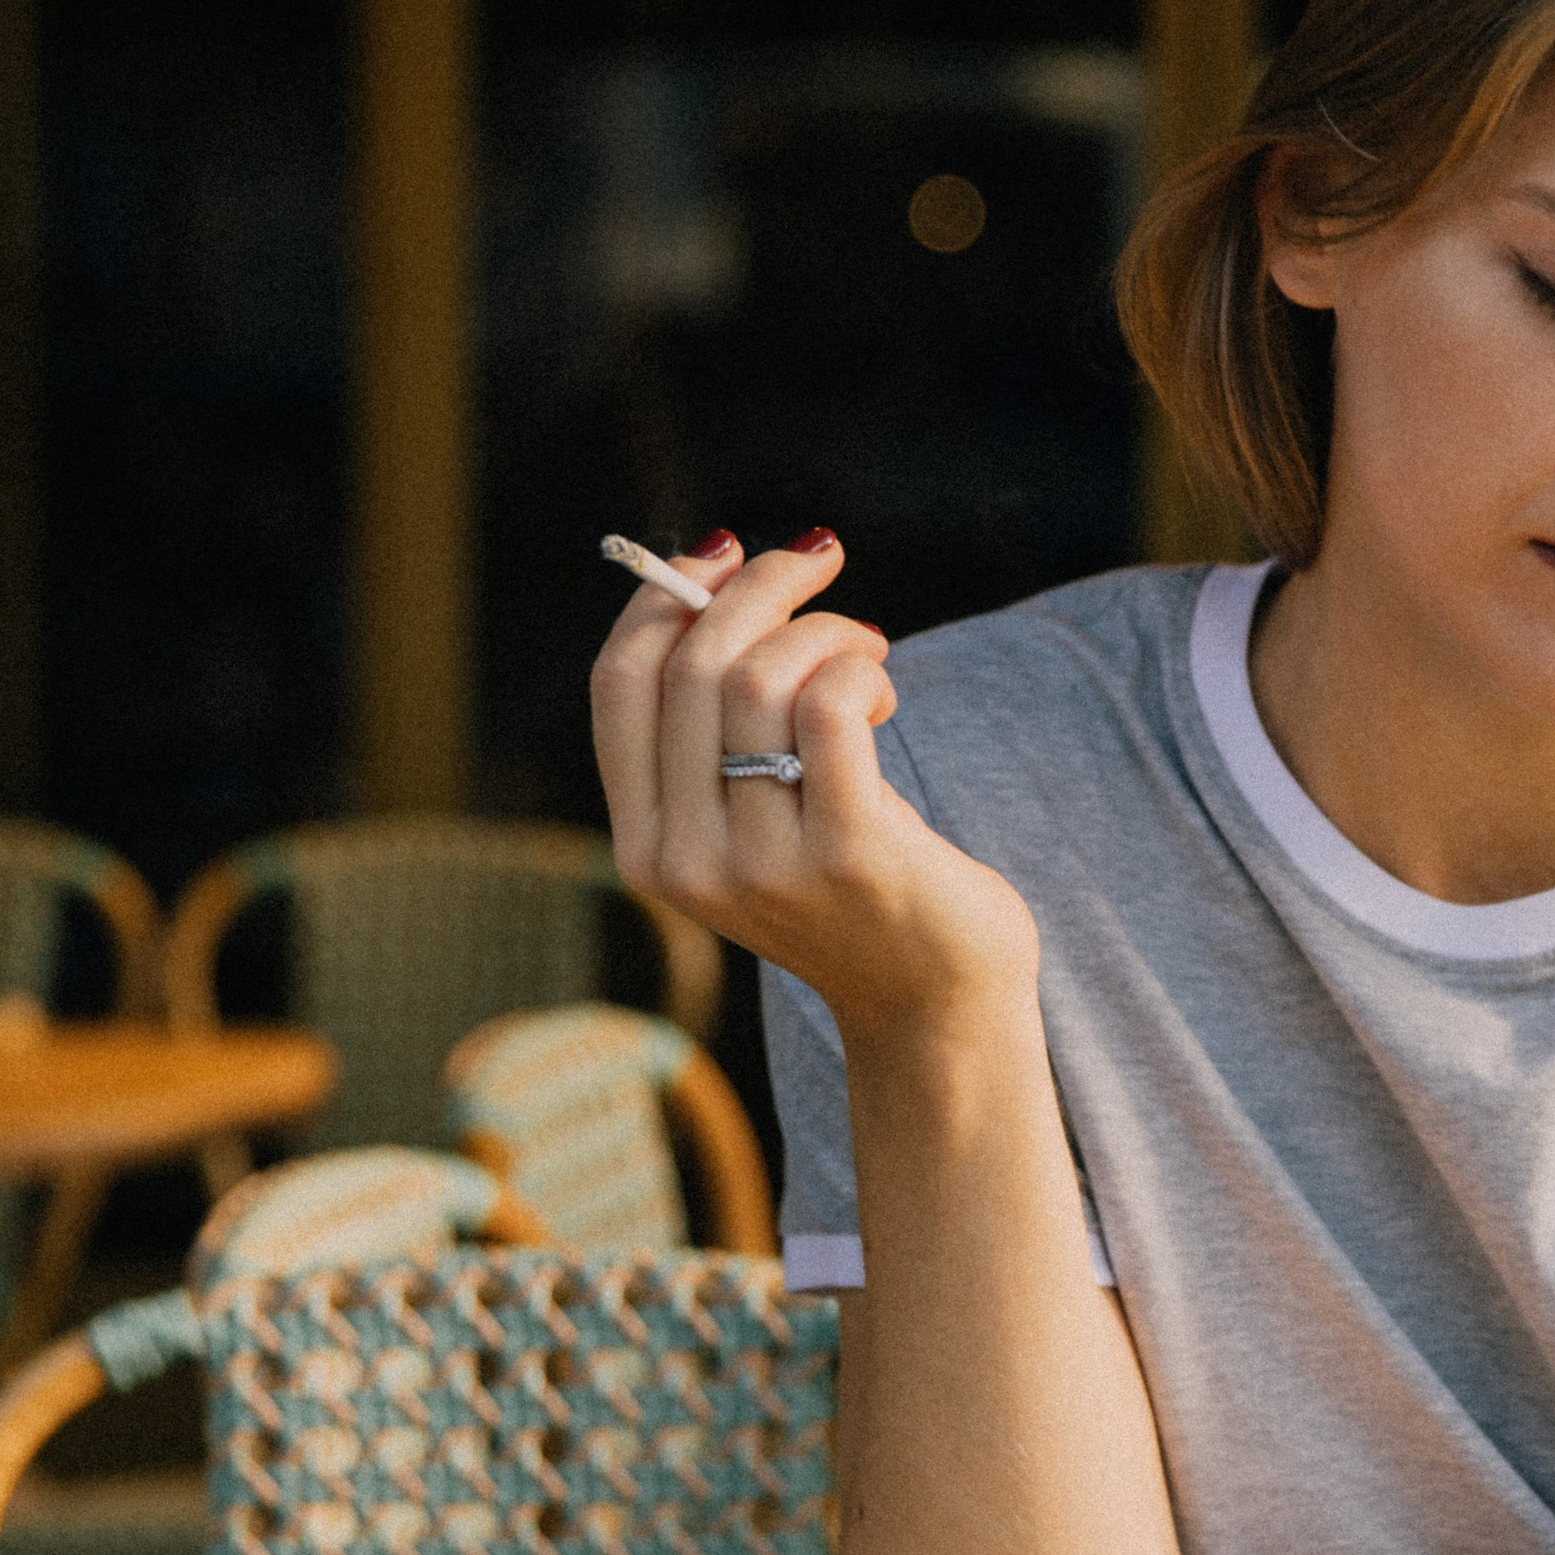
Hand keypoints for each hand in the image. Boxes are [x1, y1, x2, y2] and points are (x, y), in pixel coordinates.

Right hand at [590, 532, 1041, 1045]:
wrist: (935, 1000)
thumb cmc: (850, 879)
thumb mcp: (753, 817)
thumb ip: (716, 729)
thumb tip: (715, 571)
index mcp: (645, 846)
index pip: (619, 686)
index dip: (663, 599)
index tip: (723, 554)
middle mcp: (686, 861)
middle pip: (693, 666)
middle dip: (762, 588)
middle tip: (821, 564)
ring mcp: (762, 863)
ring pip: (761, 676)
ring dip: (826, 631)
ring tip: (868, 653)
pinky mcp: (848, 852)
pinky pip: (831, 706)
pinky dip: (860, 669)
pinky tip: (884, 692)